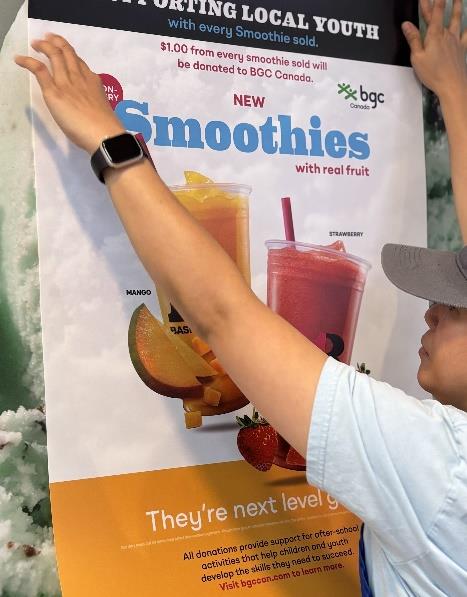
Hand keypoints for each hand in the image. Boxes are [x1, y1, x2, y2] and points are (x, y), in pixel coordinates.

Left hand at [15, 33, 124, 153]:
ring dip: (43, 46)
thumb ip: (94, 102)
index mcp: (93, 82)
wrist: (103, 135)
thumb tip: (89, 106)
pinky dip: (27, 62)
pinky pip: (39, 70)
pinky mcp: (54, 91)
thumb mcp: (103, 109)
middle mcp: (80, 77)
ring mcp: (66, 83)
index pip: (80, 63)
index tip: (65, 51)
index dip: (71, 54)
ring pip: (54, 55)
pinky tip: (19, 59)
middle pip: (68, 53)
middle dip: (57, 42)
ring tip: (36, 43)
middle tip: (48, 38)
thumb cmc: (105, 129)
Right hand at [402, 0, 466, 99]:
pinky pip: (466, 34)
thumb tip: (406, 24)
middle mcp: (446, 34)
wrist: (453, 84)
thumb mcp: (417, 58)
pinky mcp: (462, 48)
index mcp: (434, 36)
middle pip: (442, 15)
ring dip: (457, 7)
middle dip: (439, 2)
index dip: (429, 2)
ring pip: (457, 19)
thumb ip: (413, 40)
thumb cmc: (433, 73)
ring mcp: (456, 40)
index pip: (432, 13)